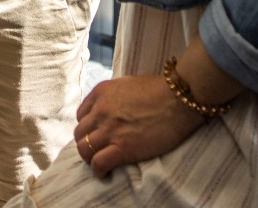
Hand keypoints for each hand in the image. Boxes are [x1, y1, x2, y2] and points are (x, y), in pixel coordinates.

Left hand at [74, 75, 204, 176]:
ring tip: (100, 163)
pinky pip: (98, 163)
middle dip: (87, 143)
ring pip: (84, 149)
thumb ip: (113, 97)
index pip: (82, 116)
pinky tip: (105, 172)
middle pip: (80, 133)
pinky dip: (98, 170)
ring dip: (90, 158)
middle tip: (98, 151)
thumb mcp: (127, 84)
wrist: (177, 100)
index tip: (97, 135)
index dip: (89, 128)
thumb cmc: (159, 91)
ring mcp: (110, 129)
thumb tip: (111, 109)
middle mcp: (101, 110)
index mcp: (101, 92)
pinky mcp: (122, 147)